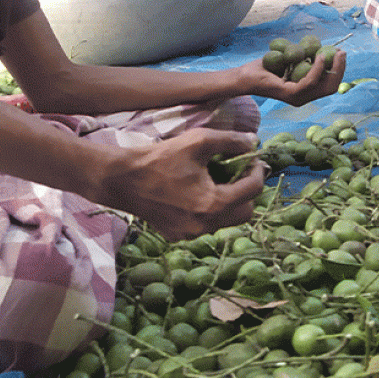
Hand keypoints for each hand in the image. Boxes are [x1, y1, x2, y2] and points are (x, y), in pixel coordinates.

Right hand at [106, 127, 267, 239]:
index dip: (257, 170)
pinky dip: (209, 211)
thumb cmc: (160, 158)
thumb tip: (253, 142)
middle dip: (246, 191)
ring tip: (216, 181)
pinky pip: (205, 226)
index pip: (254, 189)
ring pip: (226, 221)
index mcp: (214, 204)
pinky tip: (196, 193)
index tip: (251, 158)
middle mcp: (205, 226)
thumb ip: (231, 141)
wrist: (121, 180)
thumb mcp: (199, 141)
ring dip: (229, 202)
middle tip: (236, 172)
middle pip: (246, 212)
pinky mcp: (176, 236)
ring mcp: (190, 235)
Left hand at [245, 49, 347, 105]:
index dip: (339, 70)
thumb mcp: (291, 59)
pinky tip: (319, 55)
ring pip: (323, 85)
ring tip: (332, 52)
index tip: (341, 54)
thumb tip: (324, 47)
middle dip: (340, 69)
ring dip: (332, 67)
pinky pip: (310, 81)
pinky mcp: (291, 94)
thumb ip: (306, 57)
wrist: (246, 75)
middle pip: (331, 87)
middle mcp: (304, 98)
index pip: (330, 85)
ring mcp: (298, 98)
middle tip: (342, 52)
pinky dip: (318, 68)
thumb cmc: (267, 66)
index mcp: (306, 92)